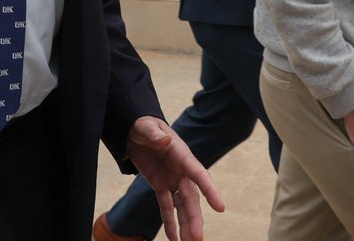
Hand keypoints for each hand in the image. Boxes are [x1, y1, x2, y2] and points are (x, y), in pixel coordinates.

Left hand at [125, 116, 224, 240]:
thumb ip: (154, 135)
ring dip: (186, 225)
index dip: (210, 191)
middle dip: (195, 219)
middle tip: (197, 239)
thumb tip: (165, 141)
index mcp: (181, 154)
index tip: (220, 208)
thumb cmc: (142, 125)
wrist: (133, 130)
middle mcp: (181, 169)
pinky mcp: (160, 185)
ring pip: (182, 206)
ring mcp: (172, 178)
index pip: (199, 174)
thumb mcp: (145, 127)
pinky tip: (174, 239)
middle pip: (191, 198)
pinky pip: (166, 206)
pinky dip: (170, 222)